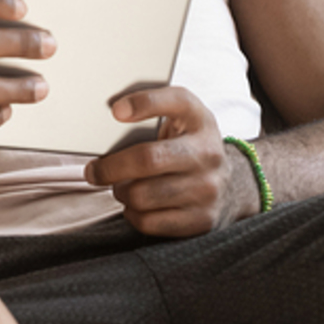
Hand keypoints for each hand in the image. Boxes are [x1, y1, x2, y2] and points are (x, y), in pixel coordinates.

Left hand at [84, 85, 251, 236]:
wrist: (228, 185)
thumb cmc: (187, 146)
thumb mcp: (180, 119)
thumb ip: (151, 111)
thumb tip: (111, 116)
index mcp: (200, 120)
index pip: (177, 101)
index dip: (145, 103)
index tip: (116, 111)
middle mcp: (208, 153)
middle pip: (147, 159)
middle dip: (110, 168)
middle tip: (94, 171)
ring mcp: (207, 189)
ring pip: (141, 195)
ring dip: (121, 192)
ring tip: (121, 187)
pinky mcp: (201, 219)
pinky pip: (149, 222)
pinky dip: (133, 214)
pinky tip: (137, 205)